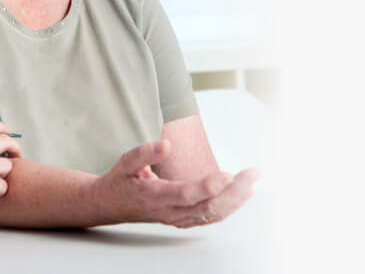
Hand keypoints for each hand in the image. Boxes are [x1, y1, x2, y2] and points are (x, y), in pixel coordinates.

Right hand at [94, 140, 258, 227]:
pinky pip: (211, 216)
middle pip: (208, 207)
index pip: (186, 195)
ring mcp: (178, 218)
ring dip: (237, 199)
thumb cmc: (120, 181)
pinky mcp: (184, 219)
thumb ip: (144, 153)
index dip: (208, 186)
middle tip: (253, 174)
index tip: (228, 175)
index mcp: (155, 196)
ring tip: (253, 181)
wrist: (111, 205)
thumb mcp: (125, 162)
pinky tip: (243, 194)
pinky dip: (230, 206)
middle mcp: (170, 212)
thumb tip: (166, 145)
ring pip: (213, 214)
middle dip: (234, 191)